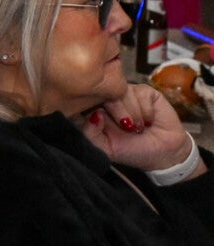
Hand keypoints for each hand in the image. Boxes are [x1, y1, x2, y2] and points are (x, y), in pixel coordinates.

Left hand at [80, 83, 203, 175]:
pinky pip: (140, 94)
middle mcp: (107, 98)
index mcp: (93, 110)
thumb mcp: (105, 148)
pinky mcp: (144, 91)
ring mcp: (125, 93)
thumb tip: (92, 114)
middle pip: (102, 92)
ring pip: (122, 92)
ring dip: (133, 113)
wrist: (163, 153)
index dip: (91, 107)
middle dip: (116, 112)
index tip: (101, 120)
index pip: (82, 99)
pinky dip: (145, 110)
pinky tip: (149, 121)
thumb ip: (90, 134)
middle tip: (127, 128)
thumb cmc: (131, 150)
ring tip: (138, 128)